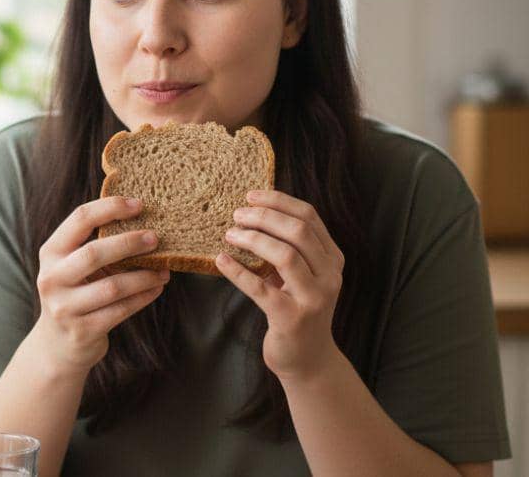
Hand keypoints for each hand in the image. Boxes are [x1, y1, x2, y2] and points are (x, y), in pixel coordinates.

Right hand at [34, 196, 169, 375]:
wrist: (57, 345)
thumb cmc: (75, 294)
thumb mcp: (73, 266)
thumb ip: (96, 244)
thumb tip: (143, 219)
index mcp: (50, 252)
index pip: (79, 219)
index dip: (110, 208)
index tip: (139, 204)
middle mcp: (52, 278)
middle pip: (94, 252)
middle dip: (129, 242)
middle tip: (156, 238)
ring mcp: (65, 307)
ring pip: (113, 286)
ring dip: (144, 276)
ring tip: (165, 269)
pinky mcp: (83, 331)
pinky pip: (121, 310)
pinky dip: (143, 297)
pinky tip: (157, 288)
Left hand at [216, 190, 343, 383]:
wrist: (308, 358)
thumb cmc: (297, 307)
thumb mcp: (301, 274)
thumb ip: (289, 246)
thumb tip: (251, 211)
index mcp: (332, 258)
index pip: (309, 216)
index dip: (278, 201)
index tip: (250, 195)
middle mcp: (329, 275)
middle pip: (298, 231)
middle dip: (263, 217)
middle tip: (236, 214)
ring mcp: (313, 298)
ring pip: (285, 255)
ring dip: (252, 239)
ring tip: (228, 234)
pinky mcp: (292, 319)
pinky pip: (261, 289)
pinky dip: (237, 272)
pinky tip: (221, 260)